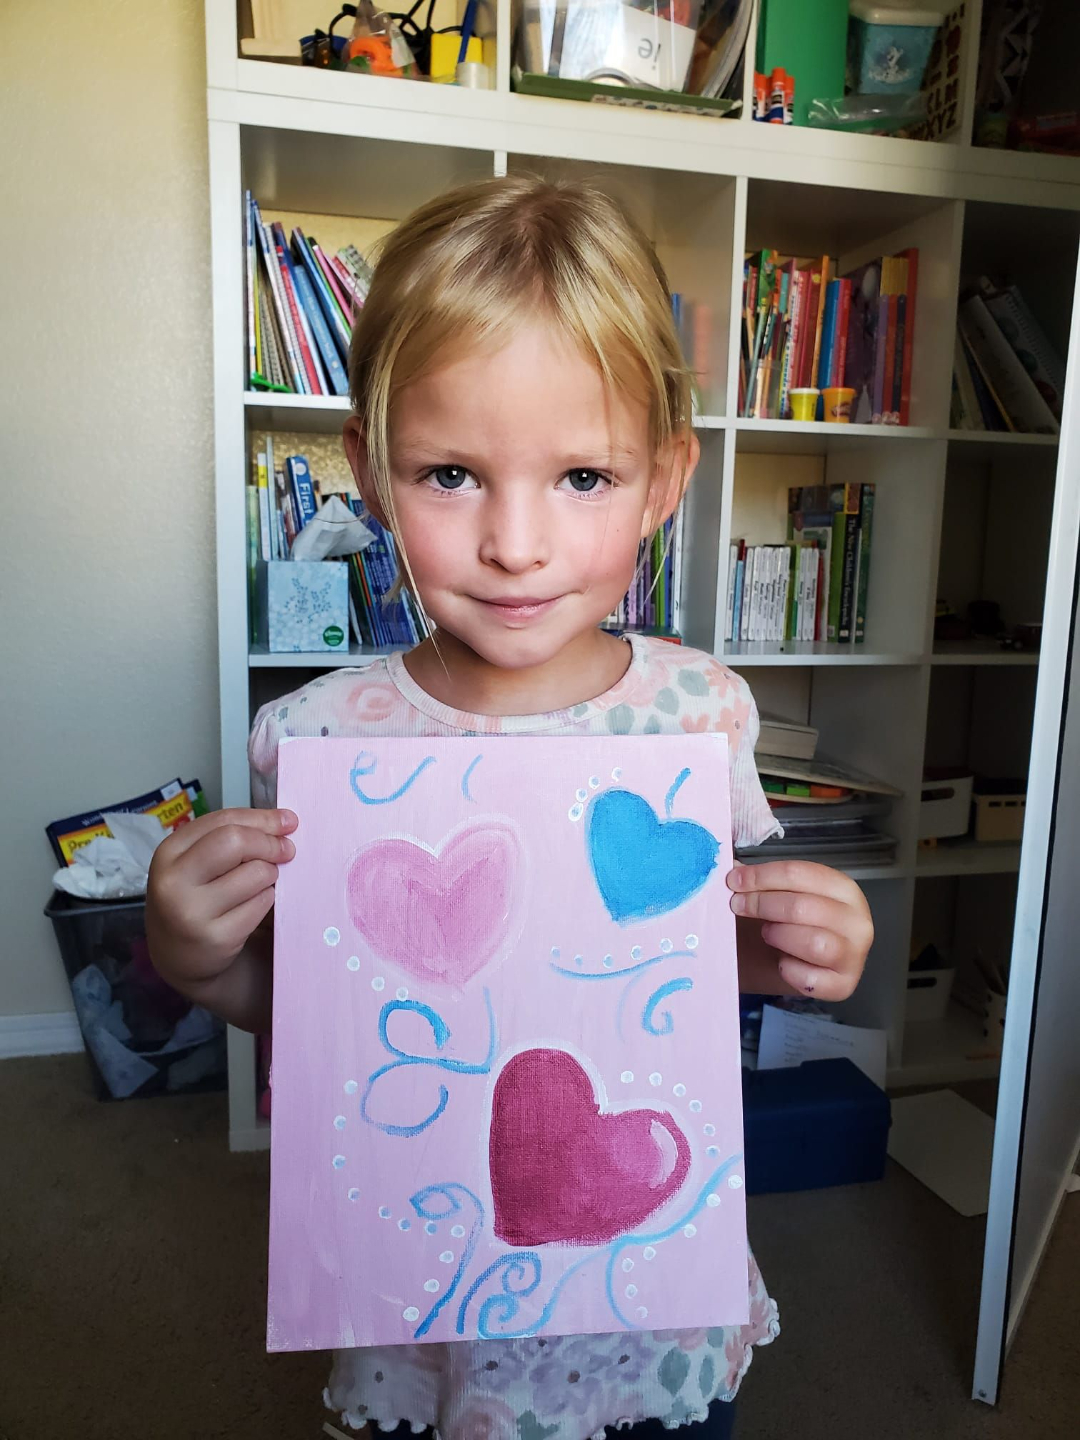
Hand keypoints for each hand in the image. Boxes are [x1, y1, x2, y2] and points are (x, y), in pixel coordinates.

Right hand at [146, 808, 296, 1019]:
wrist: (177, 957)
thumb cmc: (195, 897)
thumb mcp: (197, 863)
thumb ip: (231, 839)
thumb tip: (286, 821)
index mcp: (168, 852)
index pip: (223, 821)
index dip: (261, 818)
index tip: (288, 821)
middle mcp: (174, 881)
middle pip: (235, 842)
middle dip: (269, 843)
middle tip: (287, 850)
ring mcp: (192, 912)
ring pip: (255, 874)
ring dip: (269, 875)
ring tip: (261, 883)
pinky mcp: (216, 938)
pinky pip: (261, 904)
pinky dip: (266, 899)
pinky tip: (253, 905)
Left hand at [727, 860, 872, 999]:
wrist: (794, 964)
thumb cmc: (788, 923)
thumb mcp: (778, 895)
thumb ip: (759, 879)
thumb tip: (732, 862)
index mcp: (843, 889)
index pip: (800, 873)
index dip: (762, 875)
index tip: (734, 880)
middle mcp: (856, 920)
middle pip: (803, 906)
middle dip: (762, 904)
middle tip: (737, 906)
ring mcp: (853, 955)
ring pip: (814, 943)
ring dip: (780, 935)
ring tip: (767, 933)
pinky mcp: (843, 986)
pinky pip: (810, 978)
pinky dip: (789, 970)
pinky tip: (781, 962)